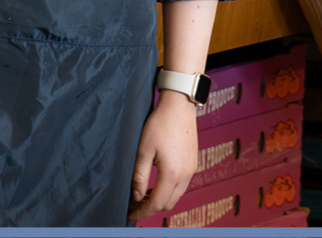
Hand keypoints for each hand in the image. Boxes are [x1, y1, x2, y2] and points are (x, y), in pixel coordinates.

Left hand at [127, 91, 198, 222]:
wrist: (179, 105)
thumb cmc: (160, 123)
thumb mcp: (144, 149)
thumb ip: (139, 175)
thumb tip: (135, 196)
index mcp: (172, 174)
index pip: (156, 204)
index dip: (141, 213)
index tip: (129, 215)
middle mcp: (185, 176)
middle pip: (167, 204)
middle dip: (149, 208)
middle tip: (133, 204)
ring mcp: (191, 170)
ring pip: (175, 197)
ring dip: (160, 200)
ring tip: (142, 194)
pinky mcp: (192, 164)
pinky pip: (181, 186)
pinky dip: (168, 190)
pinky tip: (156, 182)